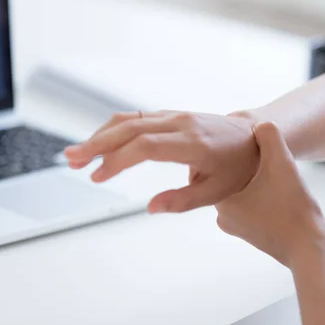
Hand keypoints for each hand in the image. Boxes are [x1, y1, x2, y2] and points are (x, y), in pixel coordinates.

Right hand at [64, 110, 258, 212]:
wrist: (254, 138)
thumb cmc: (238, 167)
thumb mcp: (217, 192)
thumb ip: (182, 201)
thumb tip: (150, 208)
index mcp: (194, 143)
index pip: (147, 146)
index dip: (118, 159)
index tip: (98, 176)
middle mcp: (182, 124)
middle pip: (131, 127)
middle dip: (98, 143)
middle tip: (71, 160)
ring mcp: (176, 116)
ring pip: (131, 119)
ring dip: (101, 134)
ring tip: (78, 154)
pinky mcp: (172, 116)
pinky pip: (138, 118)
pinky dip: (115, 129)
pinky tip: (101, 143)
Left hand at [214, 122, 324, 266]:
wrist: (309, 249)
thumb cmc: (293, 209)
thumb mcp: (283, 164)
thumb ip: (269, 137)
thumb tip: (259, 124)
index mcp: (221, 199)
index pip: (212, 167)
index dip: (228, 152)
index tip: (242, 143)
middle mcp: (223, 216)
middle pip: (227, 180)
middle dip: (242, 167)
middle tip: (259, 155)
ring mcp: (237, 228)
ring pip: (241, 194)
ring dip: (253, 183)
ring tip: (270, 173)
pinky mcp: (253, 235)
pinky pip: (251, 208)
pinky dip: (260, 197)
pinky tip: (276, 190)